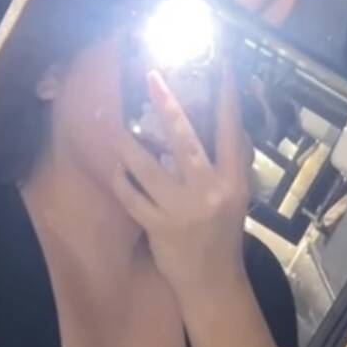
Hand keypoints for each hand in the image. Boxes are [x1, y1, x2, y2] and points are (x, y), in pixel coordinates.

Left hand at [113, 69, 249, 294]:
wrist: (212, 282)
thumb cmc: (223, 235)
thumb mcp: (237, 198)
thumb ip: (232, 163)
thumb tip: (230, 124)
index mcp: (233, 182)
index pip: (230, 131)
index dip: (227, 97)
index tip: (220, 64)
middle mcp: (208, 192)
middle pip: (184, 141)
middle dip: (167, 105)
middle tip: (151, 76)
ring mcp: (181, 210)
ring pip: (147, 167)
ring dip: (125, 142)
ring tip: (110, 119)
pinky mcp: (158, 227)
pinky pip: (132, 196)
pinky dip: (121, 179)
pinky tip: (115, 167)